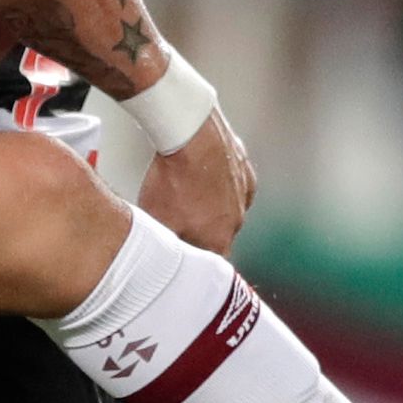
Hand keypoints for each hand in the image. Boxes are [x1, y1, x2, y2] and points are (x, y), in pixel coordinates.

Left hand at [139, 108, 253, 254]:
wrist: (193, 137)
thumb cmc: (174, 179)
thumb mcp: (157, 222)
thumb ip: (163, 246)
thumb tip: (159, 258)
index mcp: (218, 241)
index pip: (207, 265)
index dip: (191, 260)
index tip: (179, 252)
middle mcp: (236, 223)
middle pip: (217, 237)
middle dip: (199, 232)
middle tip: (177, 218)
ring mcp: (244, 196)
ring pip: (227, 210)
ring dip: (209, 206)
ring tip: (186, 192)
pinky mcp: (245, 172)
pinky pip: (232, 185)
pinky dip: (218, 183)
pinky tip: (200, 174)